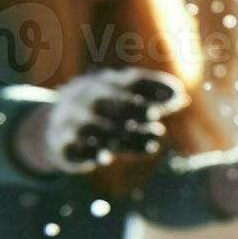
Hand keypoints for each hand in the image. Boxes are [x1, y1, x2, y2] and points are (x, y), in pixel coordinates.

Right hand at [19, 68, 187, 173]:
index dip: (153, 85)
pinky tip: (105, 159)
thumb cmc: (102, 114)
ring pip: (96, 127)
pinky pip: (74, 147)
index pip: (130, 80)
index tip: (179, 94)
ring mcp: (70, 117)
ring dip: (122, 136)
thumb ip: (149, 100)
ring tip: (151, 146)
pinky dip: (90, 153)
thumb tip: (181, 97)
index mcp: (104, 82)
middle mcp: (85, 96)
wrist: (56, 128)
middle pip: (111, 101)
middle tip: (155, 116)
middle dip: (134, 108)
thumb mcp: (123, 102)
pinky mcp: (60, 141)